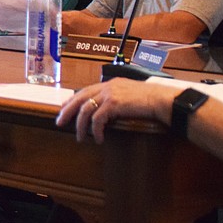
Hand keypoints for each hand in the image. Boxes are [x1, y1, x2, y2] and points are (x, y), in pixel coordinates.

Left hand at [56, 78, 173, 143]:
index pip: (84, 91)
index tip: (64, 108)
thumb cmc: (151, 100)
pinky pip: (97, 119)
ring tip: (80, 138)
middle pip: (78, 98)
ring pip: (85, 110)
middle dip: (66, 111)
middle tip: (59, 123)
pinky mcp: (113, 104)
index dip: (72, 100)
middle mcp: (106, 86)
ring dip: (80, 126)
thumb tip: (106, 111)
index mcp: (109, 83)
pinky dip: (95, 130)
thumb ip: (117, 98)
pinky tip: (98, 138)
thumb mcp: (130, 94)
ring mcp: (109, 94)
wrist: (162, 100)